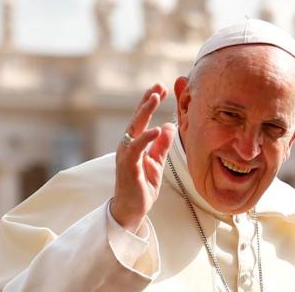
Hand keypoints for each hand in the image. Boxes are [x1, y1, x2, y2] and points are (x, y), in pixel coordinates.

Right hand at [109, 83, 176, 232]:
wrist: (132, 210)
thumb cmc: (142, 186)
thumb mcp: (156, 162)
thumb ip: (162, 145)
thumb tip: (169, 126)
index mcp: (134, 144)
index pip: (142, 119)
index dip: (150, 102)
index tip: (162, 88)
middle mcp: (127, 145)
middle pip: (137, 118)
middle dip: (147, 100)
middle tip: (158, 85)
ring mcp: (126, 155)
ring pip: (134, 128)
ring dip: (144, 111)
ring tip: (155, 97)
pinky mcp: (128, 166)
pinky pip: (136, 148)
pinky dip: (145, 137)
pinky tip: (155, 128)